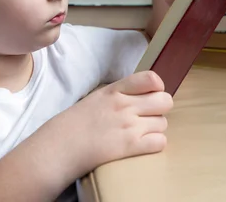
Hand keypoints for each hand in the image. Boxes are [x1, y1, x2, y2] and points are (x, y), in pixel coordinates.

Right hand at [54, 70, 172, 174]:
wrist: (60, 146)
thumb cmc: (75, 123)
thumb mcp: (97, 97)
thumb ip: (120, 94)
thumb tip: (142, 95)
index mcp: (115, 90)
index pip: (151, 79)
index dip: (157, 87)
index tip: (151, 94)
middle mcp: (125, 105)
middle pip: (165, 101)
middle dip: (160, 109)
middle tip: (148, 116)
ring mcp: (128, 126)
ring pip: (163, 123)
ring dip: (155, 129)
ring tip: (140, 133)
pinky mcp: (130, 146)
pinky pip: (160, 142)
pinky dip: (155, 144)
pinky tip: (142, 145)